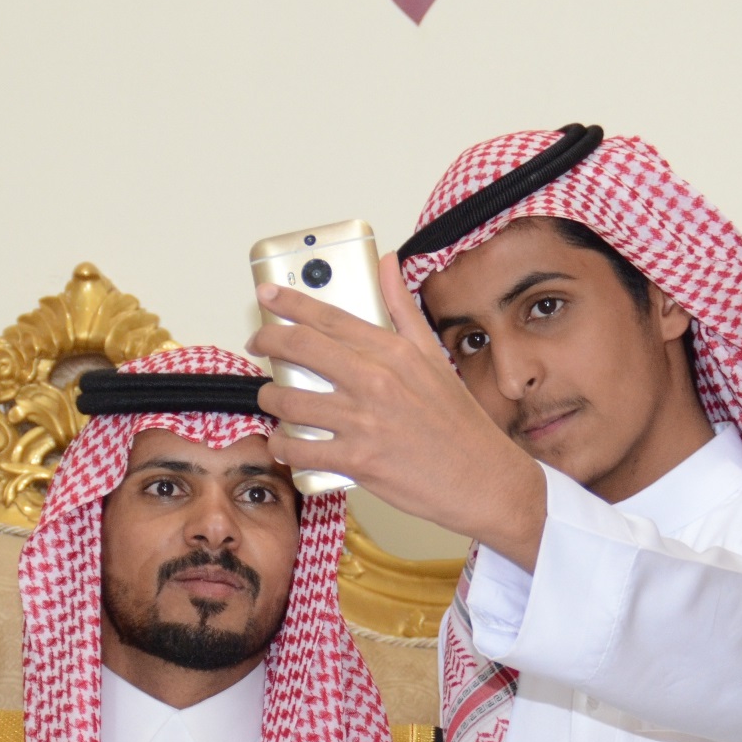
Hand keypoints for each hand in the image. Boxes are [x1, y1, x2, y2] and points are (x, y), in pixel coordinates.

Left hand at [247, 252, 545, 569]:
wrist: (483, 478)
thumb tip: (388, 263)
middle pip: (299, 348)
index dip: (289, 302)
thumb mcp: (433, 356)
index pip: (328, 316)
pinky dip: (283, 447)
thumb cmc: (459, 423)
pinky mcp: (357, 460)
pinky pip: (300, 449)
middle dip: (267, 342)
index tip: (268, 296)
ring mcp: (364, 421)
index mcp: (393, 352)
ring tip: (274, 401)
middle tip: (258, 345)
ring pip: (290, 401)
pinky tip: (283, 444)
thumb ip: (403, 308)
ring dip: (271, 400)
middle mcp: (375, 380)